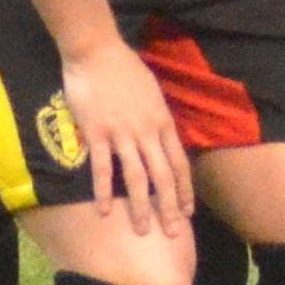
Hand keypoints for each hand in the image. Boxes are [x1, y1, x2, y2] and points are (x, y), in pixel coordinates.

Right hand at [60, 43, 193, 234]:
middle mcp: (147, 132)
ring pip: (136, 177)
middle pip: (163, 176)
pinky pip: (102, 168)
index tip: (188, 211)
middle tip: (173, 233)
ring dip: (141, 206)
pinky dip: (103, 191)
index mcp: (163, 122)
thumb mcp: (153, 93)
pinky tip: (105, 211)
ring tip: (143, 230)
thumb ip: (157, 119)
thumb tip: (161, 138)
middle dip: (170, 207)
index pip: (179, 163)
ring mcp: (122, 134)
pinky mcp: (96, 134)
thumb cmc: (125, 69)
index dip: (185, 190)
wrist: (97, 51)